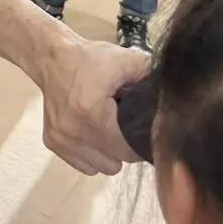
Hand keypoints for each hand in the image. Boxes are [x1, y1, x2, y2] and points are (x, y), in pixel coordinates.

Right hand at [38, 36, 149, 174]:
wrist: (50, 56)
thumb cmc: (88, 58)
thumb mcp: (125, 59)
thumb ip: (150, 76)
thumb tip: (172, 95)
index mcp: (92, 115)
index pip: (128, 150)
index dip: (139, 141)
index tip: (140, 127)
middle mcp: (74, 133)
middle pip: (117, 161)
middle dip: (125, 146)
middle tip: (123, 123)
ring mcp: (61, 140)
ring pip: (100, 167)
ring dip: (107, 153)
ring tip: (106, 127)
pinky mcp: (52, 143)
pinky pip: (83, 164)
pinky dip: (91, 153)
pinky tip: (91, 131)